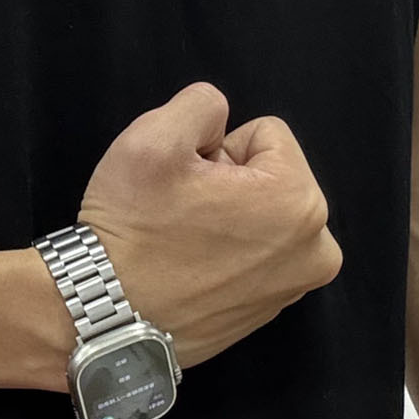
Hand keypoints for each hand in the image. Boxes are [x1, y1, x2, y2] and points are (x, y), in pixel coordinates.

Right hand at [76, 81, 342, 370]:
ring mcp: (293, 287)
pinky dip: (224, 254)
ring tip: (182, 240)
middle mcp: (315, 250)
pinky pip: (252, 255)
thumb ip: (202, 103)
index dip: (216, 149)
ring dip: (227, 217)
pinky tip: (186, 267)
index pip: (265, 135)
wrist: (102, 315)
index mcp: (300, 202)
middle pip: (270, 176)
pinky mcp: (267, 311)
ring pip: (261, 215)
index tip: (186, 182)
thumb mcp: (153, 137)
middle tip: (180, 211)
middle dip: (226, 183)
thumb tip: (220, 120)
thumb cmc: (132, 229)